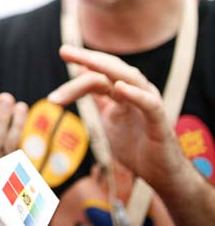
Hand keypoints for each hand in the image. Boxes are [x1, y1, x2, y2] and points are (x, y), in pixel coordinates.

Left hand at [47, 45, 186, 188]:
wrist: (161, 174)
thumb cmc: (136, 145)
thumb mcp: (110, 118)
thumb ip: (98, 98)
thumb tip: (80, 76)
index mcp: (125, 92)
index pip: (102, 71)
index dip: (83, 62)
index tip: (63, 53)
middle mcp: (138, 93)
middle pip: (113, 69)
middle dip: (89, 58)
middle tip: (65, 51)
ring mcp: (149, 106)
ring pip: (130, 78)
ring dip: (106, 69)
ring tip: (86, 62)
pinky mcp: (160, 124)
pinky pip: (149, 105)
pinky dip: (135, 94)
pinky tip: (118, 87)